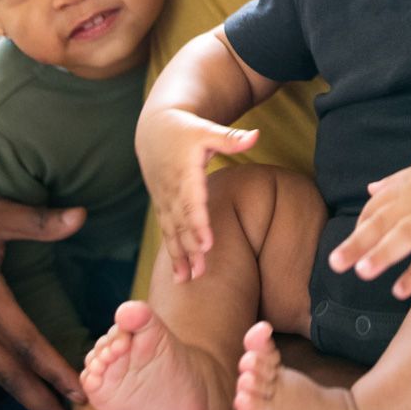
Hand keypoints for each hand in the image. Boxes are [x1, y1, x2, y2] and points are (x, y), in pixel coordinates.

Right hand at [135, 108, 257, 282]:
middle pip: (181, 222)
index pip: (192, 201)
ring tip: (188, 280)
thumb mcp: (207, 129)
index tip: (207, 245)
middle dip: (190, 248)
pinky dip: (172, 253)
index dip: (199, 223)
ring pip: (171, 231)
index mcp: (185, 171)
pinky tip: (179, 275)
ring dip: (179, 256)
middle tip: (201, 273)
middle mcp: (172, 188)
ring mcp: (164, 198)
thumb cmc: (187, 129)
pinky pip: (166, 232)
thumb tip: (256, 135)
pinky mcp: (162, 205)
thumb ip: (231, 137)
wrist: (154, 129)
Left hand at [328, 146, 410, 298]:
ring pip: (405, 236)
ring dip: (382, 253)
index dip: (361, 228)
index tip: (350, 247)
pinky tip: (400, 290)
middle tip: (335, 263)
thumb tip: (369, 188)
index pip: (376, 209)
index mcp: (407, 188)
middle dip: (357, 243)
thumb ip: (394, 182)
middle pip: (382, 222)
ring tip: (362, 272)